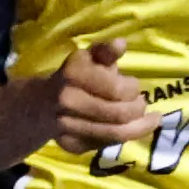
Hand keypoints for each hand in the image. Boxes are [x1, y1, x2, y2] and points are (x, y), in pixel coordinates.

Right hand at [43, 39, 154, 155]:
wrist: (41, 105)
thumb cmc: (74, 77)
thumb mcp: (89, 58)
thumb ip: (106, 51)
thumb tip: (121, 44)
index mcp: (73, 74)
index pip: (118, 90)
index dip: (133, 89)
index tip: (135, 85)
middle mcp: (68, 100)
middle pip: (118, 114)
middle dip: (138, 109)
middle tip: (142, 104)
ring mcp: (67, 126)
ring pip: (115, 134)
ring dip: (138, 127)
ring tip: (147, 120)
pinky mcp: (71, 145)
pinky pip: (106, 145)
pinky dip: (123, 137)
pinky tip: (131, 129)